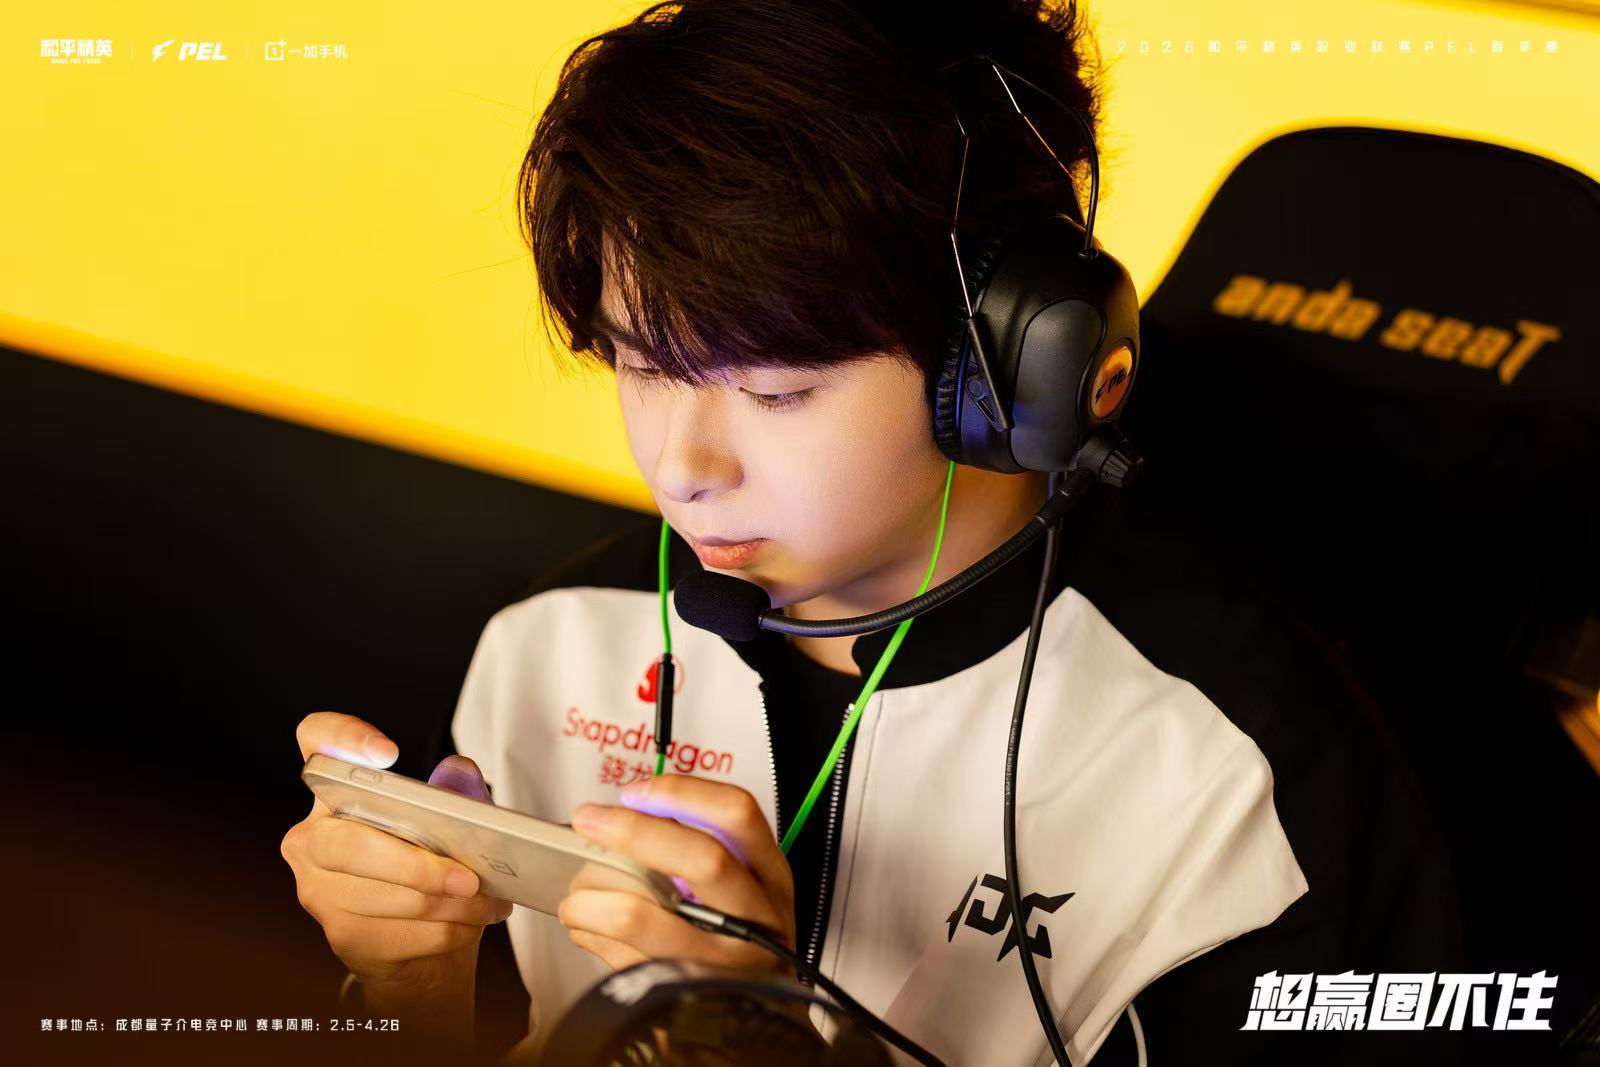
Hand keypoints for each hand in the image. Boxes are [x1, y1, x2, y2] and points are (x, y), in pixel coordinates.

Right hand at [279, 712, 512, 1044]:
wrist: (418, 944)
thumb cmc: (428, 867)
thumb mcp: (448, 821)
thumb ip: (454, 792)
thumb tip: (459, 771)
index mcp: (334, 792)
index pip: (317, 742)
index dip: (343, 739)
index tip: (388, 754)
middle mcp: (312, 839)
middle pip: (352, 844)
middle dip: (419, 867)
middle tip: (470, 878)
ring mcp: (319, 891)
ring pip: (386, 897)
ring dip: (449, 905)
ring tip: (487, 901)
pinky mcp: (341, 935)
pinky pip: (400, 935)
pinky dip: (446, 931)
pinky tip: (469, 924)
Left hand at [560, 775, 795, 979]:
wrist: (757, 1022)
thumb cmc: (741, 941)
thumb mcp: (746, 888)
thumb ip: (704, 847)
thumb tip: (630, 814)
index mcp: (769, 876)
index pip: (738, 815)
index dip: (682, 793)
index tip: (637, 791)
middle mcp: (753, 917)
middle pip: (702, 858)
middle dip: (633, 831)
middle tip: (589, 820)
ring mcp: (720, 961)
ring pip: (642, 915)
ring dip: (592, 896)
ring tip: (576, 892)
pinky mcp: (682, 992)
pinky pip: (621, 958)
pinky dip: (590, 936)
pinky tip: (587, 926)